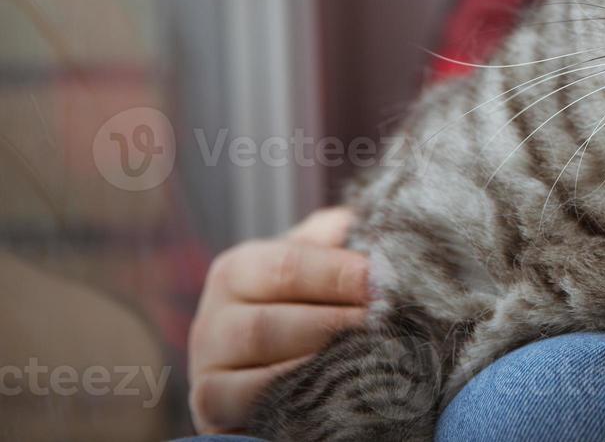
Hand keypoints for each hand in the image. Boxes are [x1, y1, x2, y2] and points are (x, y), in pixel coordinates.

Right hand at [188, 207, 370, 432]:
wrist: (266, 368)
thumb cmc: (300, 305)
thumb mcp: (311, 265)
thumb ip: (330, 239)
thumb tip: (355, 220)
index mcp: (239, 268)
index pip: (287, 267)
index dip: (337, 274)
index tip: (379, 280)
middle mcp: (214, 315)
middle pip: (270, 323)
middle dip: (332, 323)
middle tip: (379, 324)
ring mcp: (207, 363)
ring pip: (259, 365)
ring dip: (317, 359)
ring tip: (367, 353)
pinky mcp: (211, 404)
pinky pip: (247, 400)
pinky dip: (288, 393)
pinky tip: (330, 387)